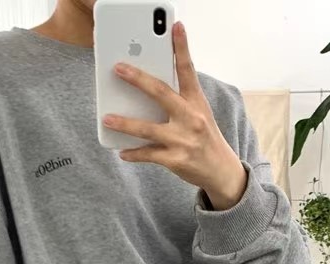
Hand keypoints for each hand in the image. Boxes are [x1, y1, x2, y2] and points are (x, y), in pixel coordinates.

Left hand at [102, 21, 248, 210]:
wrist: (221, 171)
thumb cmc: (205, 138)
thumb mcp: (199, 114)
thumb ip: (178, 100)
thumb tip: (147, 89)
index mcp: (196, 102)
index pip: (187, 70)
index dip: (181, 47)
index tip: (175, 26)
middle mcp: (191, 118)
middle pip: (161, 93)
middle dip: (138, 79)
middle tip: (118, 68)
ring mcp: (183, 140)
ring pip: (148, 128)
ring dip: (125, 123)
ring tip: (107, 118)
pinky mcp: (176, 160)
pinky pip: (149, 154)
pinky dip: (134, 153)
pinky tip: (122, 152)